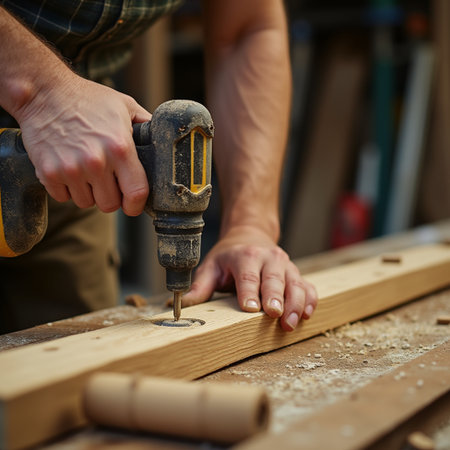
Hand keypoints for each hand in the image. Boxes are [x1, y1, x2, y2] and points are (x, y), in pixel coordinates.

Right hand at [16, 74, 150, 215]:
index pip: (136, 193)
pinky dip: (66, 188)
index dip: (137, 204)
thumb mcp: (125, 106)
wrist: (43, 92)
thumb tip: (163, 141)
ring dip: (87, 192)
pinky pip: (63, 197)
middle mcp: (96, 162)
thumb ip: (146, 126)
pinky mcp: (48, 173)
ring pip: (86, 203)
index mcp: (120, 148)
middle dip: (111, 196)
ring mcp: (70, 169)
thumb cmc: (87, 99)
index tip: (133, 203)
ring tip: (85, 169)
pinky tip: (68, 168)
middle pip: (110, 205)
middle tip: (106, 180)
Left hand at [182, 226, 317, 330]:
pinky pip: (308, 286)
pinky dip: (310, 300)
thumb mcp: (211, 266)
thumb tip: (180, 306)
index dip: (249, 292)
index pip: (247, 276)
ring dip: (295, 304)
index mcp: (245, 257)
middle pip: (274, 279)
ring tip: (291, 323)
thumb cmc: (229, 256)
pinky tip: (307, 315)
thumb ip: (199, 287)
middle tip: (274, 314)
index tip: (250, 308)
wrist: (251, 235)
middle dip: (276, 297)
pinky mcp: (296, 274)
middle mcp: (269, 259)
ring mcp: (286, 265)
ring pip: (295, 283)